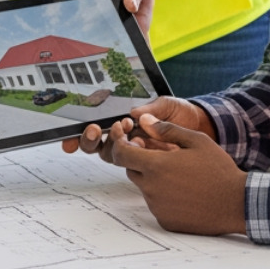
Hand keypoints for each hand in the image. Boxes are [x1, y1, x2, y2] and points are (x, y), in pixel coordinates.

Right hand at [61, 96, 210, 156]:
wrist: (202, 127)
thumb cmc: (180, 113)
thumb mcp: (165, 104)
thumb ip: (150, 108)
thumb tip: (134, 112)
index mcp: (122, 124)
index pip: (96, 134)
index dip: (79, 139)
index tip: (67, 142)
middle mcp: (126, 141)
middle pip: (97, 148)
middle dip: (91, 139)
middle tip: (96, 128)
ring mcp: (137, 153)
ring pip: (113, 156)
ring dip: (114, 143)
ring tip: (126, 129)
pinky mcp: (150, 164)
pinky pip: (136, 164)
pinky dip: (136, 153)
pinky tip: (143, 142)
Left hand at [111, 116, 246, 235]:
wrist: (236, 203)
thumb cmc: (218, 171)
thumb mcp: (196, 141)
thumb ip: (167, 129)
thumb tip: (145, 120)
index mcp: (156, 166)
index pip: (121, 154)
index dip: (122, 145)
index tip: (130, 142)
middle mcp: (151, 188)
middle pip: (132, 170)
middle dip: (142, 162)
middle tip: (165, 159)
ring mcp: (157, 207)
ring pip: (145, 188)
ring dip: (155, 180)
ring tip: (182, 177)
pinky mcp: (165, 220)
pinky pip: (156, 205)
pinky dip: (164, 198)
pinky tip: (185, 194)